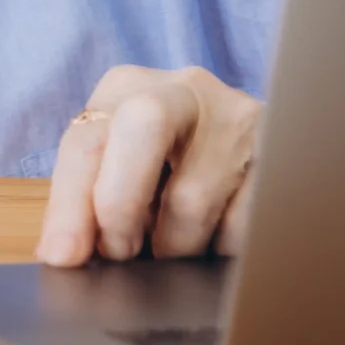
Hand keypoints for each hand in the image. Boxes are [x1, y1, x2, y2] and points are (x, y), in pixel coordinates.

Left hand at [35, 65, 261, 265]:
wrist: (248, 144)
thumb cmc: (165, 165)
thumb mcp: (119, 166)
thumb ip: (86, 199)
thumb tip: (61, 254)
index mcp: (128, 88)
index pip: (87, 140)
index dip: (70, 204)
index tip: (64, 256)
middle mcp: (184, 90)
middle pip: (144, 126)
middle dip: (121, 203)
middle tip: (120, 253)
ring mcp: (239, 119)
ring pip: (193, 197)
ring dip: (173, 247)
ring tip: (171, 252)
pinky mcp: (283, 157)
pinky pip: (242, 226)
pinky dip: (219, 250)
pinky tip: (214, 244)